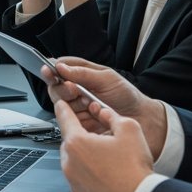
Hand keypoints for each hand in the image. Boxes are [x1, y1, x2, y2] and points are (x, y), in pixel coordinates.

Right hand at [45, 58, 167, 156]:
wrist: (143, 120)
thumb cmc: (127, 96)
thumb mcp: (107, 78)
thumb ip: (83, 73)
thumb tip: (61, 67)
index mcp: (82, 75)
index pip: (61, 69)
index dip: (52, 69)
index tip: (49, 70)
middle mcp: (77, 91)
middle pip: (56, 87)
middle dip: (61, 87)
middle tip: (72, 88)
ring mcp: (78, 108)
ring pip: (60, 104)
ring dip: (72, 102)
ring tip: (87, 102)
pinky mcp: (80, 124)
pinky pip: (68, 121)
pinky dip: (77, 116)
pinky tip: (91, 113)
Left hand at [55, 99, 153, 191]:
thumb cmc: (134, 170)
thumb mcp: (129, 129)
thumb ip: (112, 116)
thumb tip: (104, 113)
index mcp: (77, 143)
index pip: (65, 118)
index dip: (64, 108)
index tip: (61, 104)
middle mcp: (69, 163)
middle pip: (71, 142)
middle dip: (83, 138)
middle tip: (103, 142)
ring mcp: (72, 182)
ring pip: (75, 163)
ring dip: (87, 159)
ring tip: (110, 163)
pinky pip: (80, 181)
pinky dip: (90, 177)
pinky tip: (108, 178)